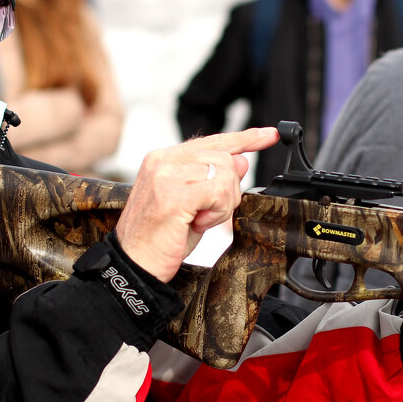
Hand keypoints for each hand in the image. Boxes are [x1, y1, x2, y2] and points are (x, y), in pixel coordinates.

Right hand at [116, 127, 279, 281]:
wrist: (134, 267)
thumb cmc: (159, 240)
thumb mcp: (194, 206)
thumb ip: (215, 181)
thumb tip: (242, 159)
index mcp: (163, 159)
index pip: (211, 141)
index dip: (244, 138)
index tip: (269, 134)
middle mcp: (162, 160)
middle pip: (224, 158)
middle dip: (228, 191)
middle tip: (207, 215)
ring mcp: (166, 174)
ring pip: (224, 174)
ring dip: (222, 204)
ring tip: (197, 220)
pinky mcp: (173, 193)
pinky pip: (218, 192)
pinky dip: (216, 212)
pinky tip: (196, 223)